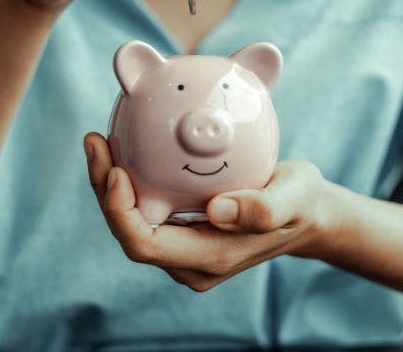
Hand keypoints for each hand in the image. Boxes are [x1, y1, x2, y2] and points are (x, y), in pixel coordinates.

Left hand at [83, 132, 337, 291]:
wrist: (306, 213)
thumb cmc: (301, 202)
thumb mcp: (295, 196)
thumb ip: (264, 208)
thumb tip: (216, 211)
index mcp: (210, 258)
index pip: (145, 244)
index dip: (119, 211)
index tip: (116, 169)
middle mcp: (189, 261)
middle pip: (129, 232)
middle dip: (104, 190)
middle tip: (96, 141)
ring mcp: (184, 250)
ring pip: (131, 220)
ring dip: (109, 184)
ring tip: (100, 140)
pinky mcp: (183, 232)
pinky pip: (144, 209)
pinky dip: (129, 181)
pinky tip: (125, 146)